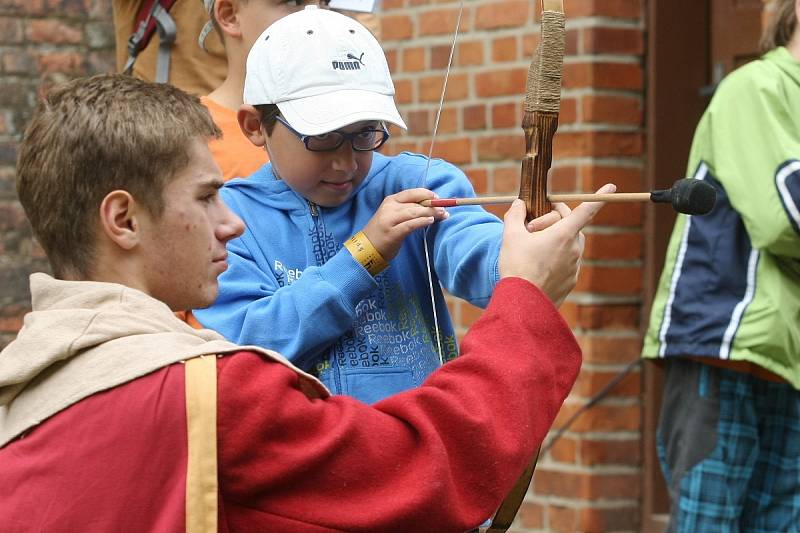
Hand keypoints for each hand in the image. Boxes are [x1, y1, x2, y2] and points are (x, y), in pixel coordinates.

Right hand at [362, 188, 448, 260]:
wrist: (366, 249)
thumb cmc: (383, 232)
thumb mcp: (394, 216)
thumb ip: (408, 210)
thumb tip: (431, 206)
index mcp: (390, 201)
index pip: (411, 193)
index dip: (426, 194)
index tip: (438, 197)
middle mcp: (389, 208)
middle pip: (415, 203)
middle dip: (432, 205)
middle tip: (445, 209)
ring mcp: (390, 220)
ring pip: (414, 212)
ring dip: (430, 212)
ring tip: (442, 215)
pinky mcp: (392, 233)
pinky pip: (410, 225)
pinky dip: (422, 221)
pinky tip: (431, 221)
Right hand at [499, 184, 615, 305]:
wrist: (522, 304)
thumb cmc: (517, 266)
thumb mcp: (510, 236)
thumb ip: (516, 215)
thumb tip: (519, 204)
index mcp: (563, 234)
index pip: (586, 210)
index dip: (599, 197)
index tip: (612, 186)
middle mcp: (574, 249)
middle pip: (571, 224)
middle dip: (555, 218)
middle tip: (534, 223)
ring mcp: (575, 266)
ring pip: (569, 243)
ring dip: (556, 239)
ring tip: (534, 246)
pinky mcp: (572, 280)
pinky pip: (567, 262)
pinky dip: (556, 258)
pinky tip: (538, 265)